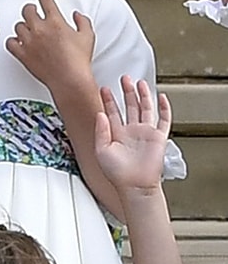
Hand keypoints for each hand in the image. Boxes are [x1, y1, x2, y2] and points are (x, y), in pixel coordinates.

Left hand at [5, 0, 94, 93]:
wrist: (70, 79)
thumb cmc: (79, 60)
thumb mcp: (88, 36)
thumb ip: (82, 21)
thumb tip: (76, 15)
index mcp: (56, 21)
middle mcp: (40, 29)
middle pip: (27, 10)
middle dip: (31, 11)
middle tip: (36, 17)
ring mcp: (29, 41)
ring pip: (18, 26)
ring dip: (24, 27)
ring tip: (33, 34)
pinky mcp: (22, 54)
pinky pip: (11, 42)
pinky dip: (14, 42)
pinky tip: (21, 44)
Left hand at [94, 76, 170, 194]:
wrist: (134, 185)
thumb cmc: (117, 173)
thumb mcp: (101, 150)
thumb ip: (100, 131)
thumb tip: (100, 113)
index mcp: (117, 133)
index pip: (112, 112)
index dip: (108, 100)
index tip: (103, 88)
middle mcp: (131, 131)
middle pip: (130, 106)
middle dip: (126, 92)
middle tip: (123, 78)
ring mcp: (145, 133)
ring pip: (145, 109)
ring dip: (142, 95)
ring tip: (139, 82)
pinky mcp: (158, 137)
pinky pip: (163, 120)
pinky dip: (164, 108)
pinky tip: (161, 97)